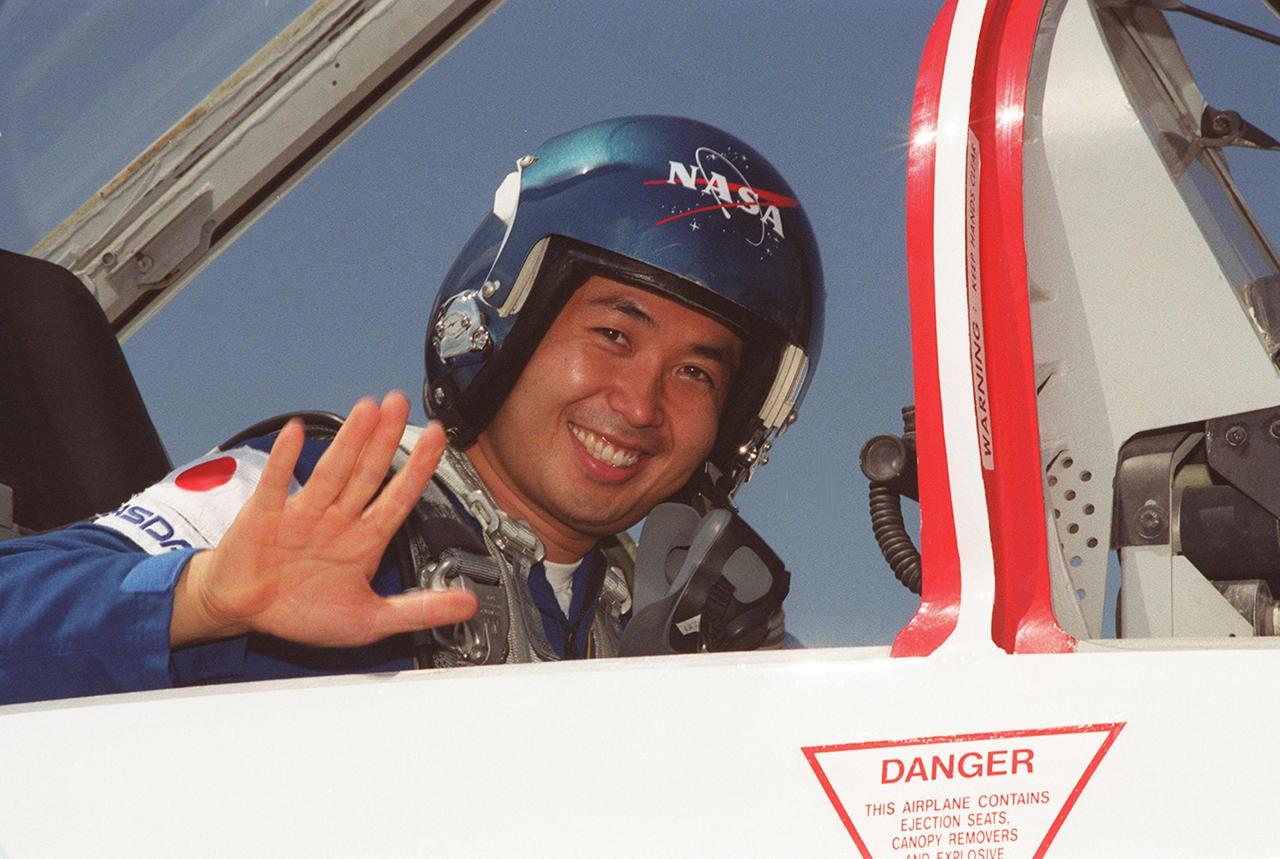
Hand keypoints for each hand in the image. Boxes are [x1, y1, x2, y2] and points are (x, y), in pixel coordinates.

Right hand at [170, 392, 477, 647]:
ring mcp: (301, 514)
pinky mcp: (263, 516)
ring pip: (331, 473)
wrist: (242, 612)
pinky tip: (296, 433)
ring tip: (367, 410)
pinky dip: (284, 460)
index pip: (398, 498)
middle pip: (367, 474)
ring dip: (349, 441)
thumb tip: (467, 604)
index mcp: (364, 541)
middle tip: (400, 402)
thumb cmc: (300, 612)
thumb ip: (418, 610)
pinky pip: (276, 485)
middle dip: (385, 438)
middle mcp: (336, 520)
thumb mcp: (369, 621)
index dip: (418, 468)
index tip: (437, 436)